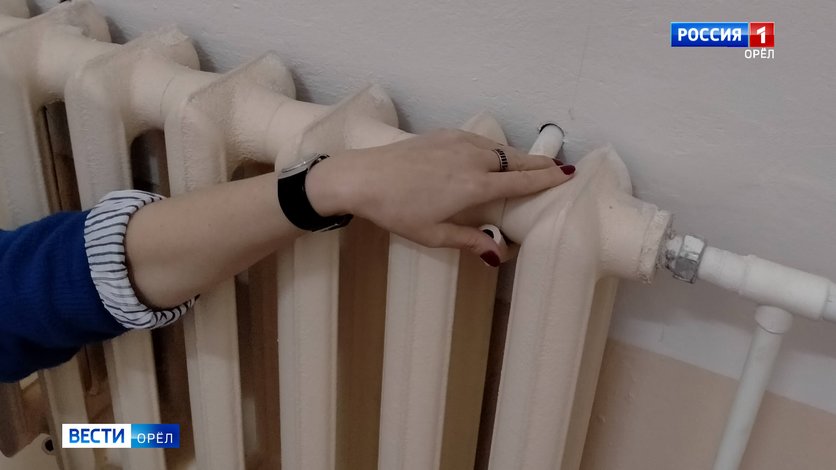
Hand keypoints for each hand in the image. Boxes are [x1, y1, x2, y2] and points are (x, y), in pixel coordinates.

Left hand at [306, 129, 575, 264]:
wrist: (361, 177)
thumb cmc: (395, 210)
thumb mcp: (433, 234)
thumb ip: (470, 240)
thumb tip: (500, 253)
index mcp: (473, 185)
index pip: (520, 182)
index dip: (546, 180)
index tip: (566, 177)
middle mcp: (471, 159)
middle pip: (516, 160)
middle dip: (539, 165)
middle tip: (559, 169)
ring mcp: (457, 142)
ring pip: (499, 148)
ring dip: (518, 156)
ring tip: (532, 164)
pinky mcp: (443, 134)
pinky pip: (480, 140)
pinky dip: (496, 148)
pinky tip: (495, 155)